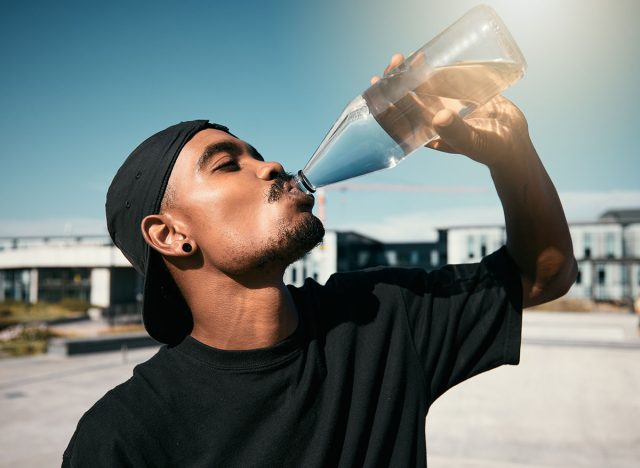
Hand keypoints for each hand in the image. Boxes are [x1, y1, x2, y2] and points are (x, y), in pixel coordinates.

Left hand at [371, 54, 533, 168]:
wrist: (514, 144)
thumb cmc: (493, 149)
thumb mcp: (474, 141)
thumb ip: (457, 132)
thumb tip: (439, 117)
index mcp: (428, 135)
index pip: (399, 118)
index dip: (385, 102)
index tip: (378, 84)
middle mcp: (432, 121)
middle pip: (406, 100)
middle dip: (396, 81)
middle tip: (395, 61)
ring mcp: (444, 109)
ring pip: (420, 89)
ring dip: (410, 74)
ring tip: (404, 57)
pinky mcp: (458, 98)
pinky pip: (439, 83)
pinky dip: (431, 71)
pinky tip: (425, 59)